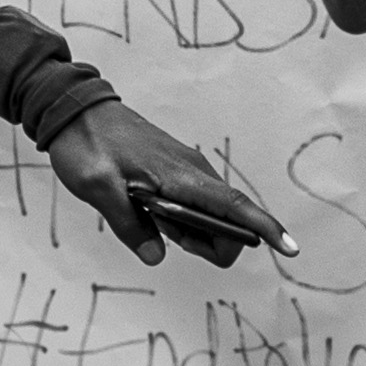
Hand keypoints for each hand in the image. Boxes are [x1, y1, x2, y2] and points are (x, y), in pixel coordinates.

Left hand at [45, 101, 275, 267]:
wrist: (74, 109)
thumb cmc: (87, 146)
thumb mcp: (98, 189)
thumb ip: (129, 225)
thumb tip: (156, 256)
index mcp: (182, 176)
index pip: (236, 206)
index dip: (266, 229)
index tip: (290, 248)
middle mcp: (194, 173)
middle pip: (228, 223)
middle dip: (204, 242)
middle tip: (157, 229)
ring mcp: (187, 172)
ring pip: (210, 218)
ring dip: (188, 231)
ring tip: (142, 212)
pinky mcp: (176, 174)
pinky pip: (195, 207)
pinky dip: (180, 220)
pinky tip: (147, 208)